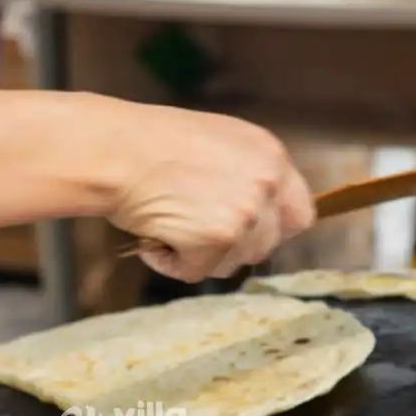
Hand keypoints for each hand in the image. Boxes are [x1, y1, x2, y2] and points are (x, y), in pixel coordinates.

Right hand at [102, 103, 313, 282]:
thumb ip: (248, 175)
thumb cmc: (152, 144)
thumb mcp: (218, 143)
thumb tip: (258, 211)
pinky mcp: (216, 240)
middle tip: (193, 227)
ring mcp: (244, 214)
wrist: (115, 151)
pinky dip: (172, 263)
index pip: (300, 214)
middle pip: (266, 246)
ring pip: (233, 262)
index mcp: (271, 156)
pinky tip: (154, 236)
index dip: (272, 229)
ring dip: (201, 254)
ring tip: (169, 224)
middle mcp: (265, 184)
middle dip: (231, 246)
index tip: (247, 232)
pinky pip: (198, 272)